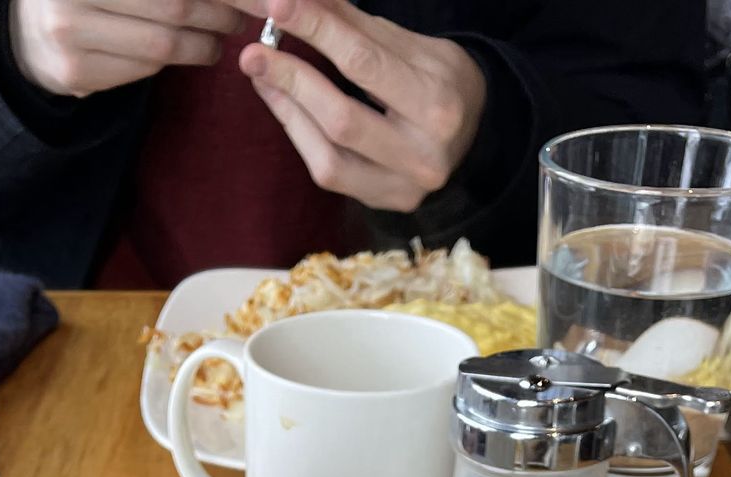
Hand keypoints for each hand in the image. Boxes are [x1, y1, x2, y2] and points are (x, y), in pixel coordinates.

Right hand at [10, 0, 245, 97]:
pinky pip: (143, 68)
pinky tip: (190, 50)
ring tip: (223, 34)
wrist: (28, 29)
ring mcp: (70, 31)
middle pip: (175, 3)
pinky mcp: (75, 71)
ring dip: (205, 42)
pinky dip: (174, 60)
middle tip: (248, 14)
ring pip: (162, 43)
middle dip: (222, 10)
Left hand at [233, 0, 486, 212]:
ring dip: (288, 109)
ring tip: (261, 73)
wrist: (476, 141)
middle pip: (342, 117)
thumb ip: (360, 28)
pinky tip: (282, 103)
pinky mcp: (383, 202)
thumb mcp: (416, 47)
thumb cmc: (442, 84)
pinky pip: (329, 172)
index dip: (318, 31)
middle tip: (254, 52)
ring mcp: (402, 187)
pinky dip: (299, 134)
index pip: (364, 62)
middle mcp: (422, 153)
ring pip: (329, 154)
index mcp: (437, 102)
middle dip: (292, 79)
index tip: (279, 5)